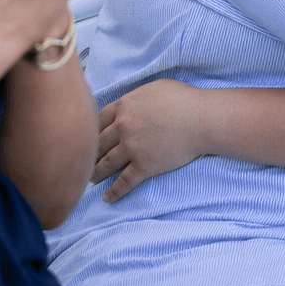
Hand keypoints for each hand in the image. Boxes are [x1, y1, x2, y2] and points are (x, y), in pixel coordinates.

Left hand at [92, 78, 208, 201]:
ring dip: (96, 174)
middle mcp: (123, 127)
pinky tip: (107, 198)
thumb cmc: (184, 99)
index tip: (86, 140)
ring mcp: (132, 147)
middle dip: (88, 154)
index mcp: (124, 106)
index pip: (98, 121)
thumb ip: (136, 97)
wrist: (202, 119)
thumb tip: (129, 103)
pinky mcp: (144, 166)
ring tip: (90, 181)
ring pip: (106, 164)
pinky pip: (124, 182)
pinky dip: (114, 192)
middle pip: (98, 144)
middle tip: (82, 162)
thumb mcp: (155, 87)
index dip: (90, 132)